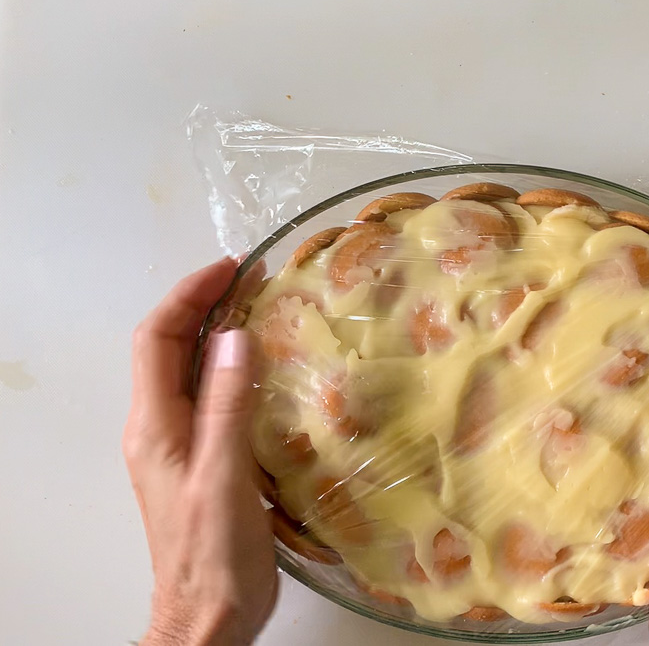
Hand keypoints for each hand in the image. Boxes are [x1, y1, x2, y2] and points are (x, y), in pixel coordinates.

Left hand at [123, 259, 276, 644]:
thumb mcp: (223, 475)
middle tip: (251, 279)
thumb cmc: (213, 553)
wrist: (207, 616)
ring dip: (216, 333)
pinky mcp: (200, 463)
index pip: (156, 339)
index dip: (189, 296)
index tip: (231, 268)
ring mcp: (177, 447)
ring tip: (259, 309)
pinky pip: (207, 397)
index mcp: (154, 425)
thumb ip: (227, 405)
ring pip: (188, 371)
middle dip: (202, 305)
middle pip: (167, 348)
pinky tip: (263, 369)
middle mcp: (157, 429)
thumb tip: (234, 336)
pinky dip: (230, 368)